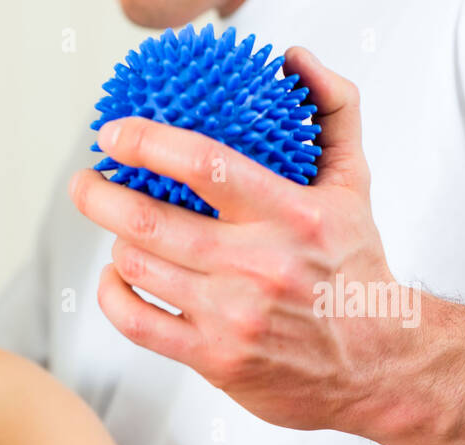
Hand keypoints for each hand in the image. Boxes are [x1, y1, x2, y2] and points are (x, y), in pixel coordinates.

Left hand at [71, 47, 410, 435]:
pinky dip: (112, 294)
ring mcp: (231, 315)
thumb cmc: (355, 269)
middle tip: (87, 180)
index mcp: (291, 215)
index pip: (204, 164)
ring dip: (114, 242)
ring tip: (117, 229)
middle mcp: (258, 265)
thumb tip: (294, 61)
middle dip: (100, 195)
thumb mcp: (354, 185)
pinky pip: (137, 322)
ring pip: (137, 267)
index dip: (146, 142)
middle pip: (148, 221)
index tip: (113, 134)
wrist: (377, 363)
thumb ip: (332, 112)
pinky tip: (115, 278)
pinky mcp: (214, 358)